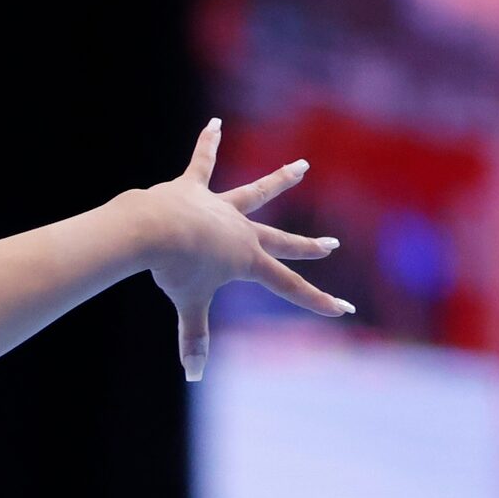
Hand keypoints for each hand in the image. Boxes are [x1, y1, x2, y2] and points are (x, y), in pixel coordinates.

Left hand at [140, 118, 350, 380]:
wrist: (155, 231)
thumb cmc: (174, 270)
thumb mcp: (188, 306)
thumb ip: (193, 339)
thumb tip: (193, 375)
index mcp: (246, 261)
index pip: (288, 286)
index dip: (317, 300)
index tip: (344, 309)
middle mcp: (240, 231)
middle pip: (281, 241)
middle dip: (308, 246)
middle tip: (332, 243)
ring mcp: (221, 206)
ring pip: (256, 192)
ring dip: (280, 180)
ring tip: (302, 165)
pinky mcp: (194, 187)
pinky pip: (203, 162)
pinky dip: (208, 143)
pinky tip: (214, 122)